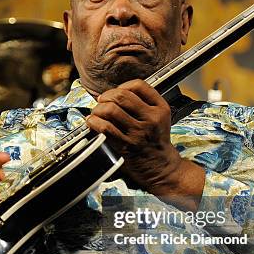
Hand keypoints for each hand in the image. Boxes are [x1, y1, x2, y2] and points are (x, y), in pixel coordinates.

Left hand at [86, 80, 203, 201]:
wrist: (161, 167)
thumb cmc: (156, 141)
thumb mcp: (160, 118)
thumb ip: (144, 102)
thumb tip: (115, 92)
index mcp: (160, 109)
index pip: (139, 86)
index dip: (123, 86)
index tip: (116, 92)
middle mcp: (151, 119)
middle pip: (121, 96)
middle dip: (106, 96)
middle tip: (102, 101)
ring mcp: (138, 133)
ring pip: (110, 110)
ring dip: (98, 109)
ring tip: (97, 113)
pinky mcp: (125, 146)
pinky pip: (104, 127)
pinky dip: (94, 122)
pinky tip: (93, 123)